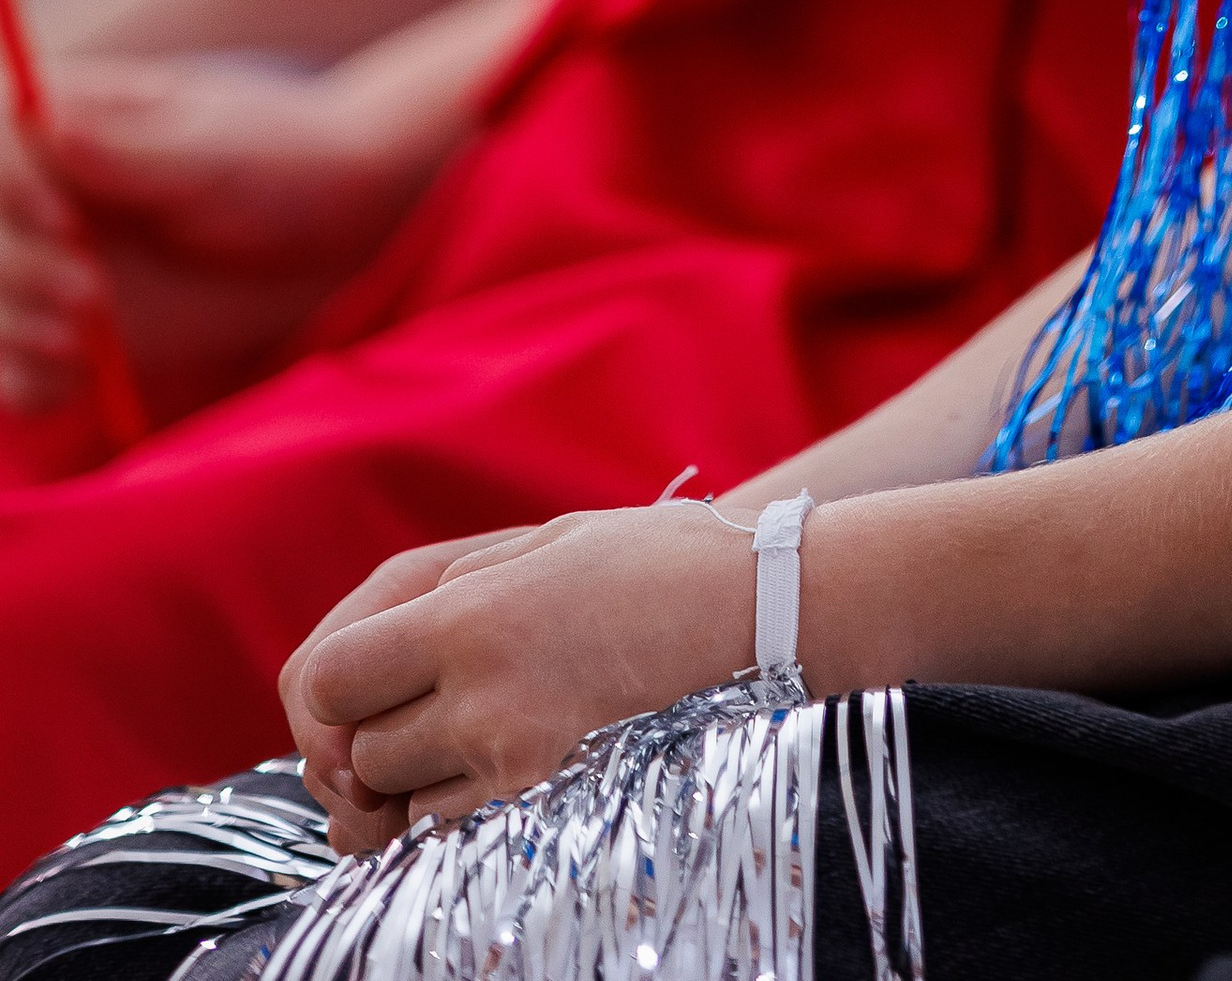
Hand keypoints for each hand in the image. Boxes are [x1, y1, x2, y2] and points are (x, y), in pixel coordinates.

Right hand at [0, 54, 450, 415]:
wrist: (330, 230)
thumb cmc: (280, 166)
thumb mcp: (214, 154)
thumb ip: (129, 149)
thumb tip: (45, 121)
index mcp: (67, 117)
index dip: (9, 189)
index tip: (67, 225)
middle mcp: (40, 191)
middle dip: (13, 272)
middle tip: (89, 300)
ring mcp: (46, 261)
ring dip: (8, 333)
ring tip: (83, 345)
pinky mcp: (62, 327)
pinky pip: (2, 366)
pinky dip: (19, 383)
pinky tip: (72, 383)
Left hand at [284, 503, 759, 839]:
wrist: (758, 611)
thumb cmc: (646, 560)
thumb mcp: (532, 544)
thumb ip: (436, 598)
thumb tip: (355, 670)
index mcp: (468, 615)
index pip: (324, 679)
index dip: (329, 691)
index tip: (366, 683)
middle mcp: (482, 696)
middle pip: (360, 756)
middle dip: (379, 737)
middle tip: (434, 703)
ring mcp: (518, 761)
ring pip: (403, 807)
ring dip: (420, 780)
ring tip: (481, 729)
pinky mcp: (553, 805)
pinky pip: (458, 835)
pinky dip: (461, 811)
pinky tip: (504, 765)